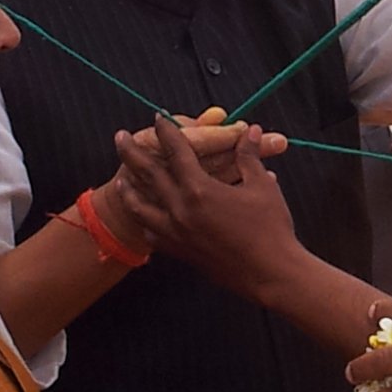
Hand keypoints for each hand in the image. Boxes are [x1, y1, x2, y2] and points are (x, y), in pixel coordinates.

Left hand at [103, 114, 303, 288]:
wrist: (271, 273)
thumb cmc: (271, 229)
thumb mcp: (262, 186)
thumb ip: (249, 156)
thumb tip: (250, 131)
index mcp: (199, 189)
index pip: (177, 151)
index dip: (167, 132)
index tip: (158, 118)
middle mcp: (181, 210)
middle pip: (148, 175)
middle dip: (132, 153)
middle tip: (120, 137)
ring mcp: (177, 233)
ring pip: (141, 208)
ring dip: (129, 191)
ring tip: (121, 180)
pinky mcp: (181, 252)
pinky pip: (154, 236)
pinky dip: (147, 224)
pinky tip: (146, 219)